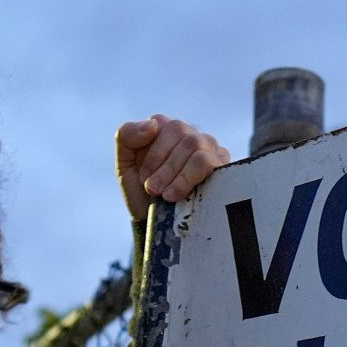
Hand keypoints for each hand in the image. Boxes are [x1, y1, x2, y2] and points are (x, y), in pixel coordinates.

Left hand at [115, 116, 230, 220]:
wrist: (157, 223)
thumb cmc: (141, 192)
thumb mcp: (124, 165)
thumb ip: (127, 136)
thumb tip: (152, 124)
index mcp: (166, 130)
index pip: (161, 123)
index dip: (151, 152)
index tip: (144, 177)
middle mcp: (190, 134)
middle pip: (180, 132)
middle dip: (163, 165)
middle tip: (153, 189)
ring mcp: (210, 148)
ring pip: (195, 145)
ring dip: (176, 174)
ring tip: (166, 196)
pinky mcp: (222, 165)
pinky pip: (209, 161)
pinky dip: (189, 179)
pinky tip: (181, 196)